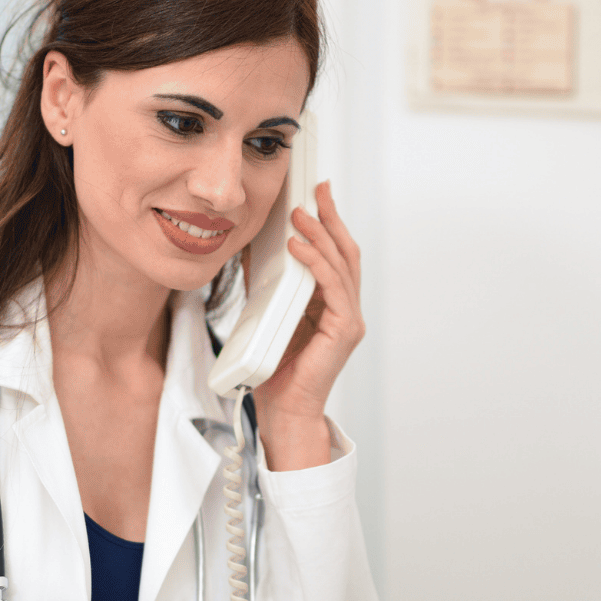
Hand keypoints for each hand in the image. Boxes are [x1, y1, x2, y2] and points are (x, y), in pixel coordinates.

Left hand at [250, 180, 362, 470]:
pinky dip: (316, 263)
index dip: (328, 223)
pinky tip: (299, 247)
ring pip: (341, 265)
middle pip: (345, 252)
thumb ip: (268, 286)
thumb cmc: (276, 371)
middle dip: (331, 217)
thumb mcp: (268, 315)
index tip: (316, 194)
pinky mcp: (344, 331)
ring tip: (301, 213)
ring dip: (321, 234)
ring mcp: (349, 320)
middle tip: (317, 188)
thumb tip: (251, 251)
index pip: (336, 255)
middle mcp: (347, 309)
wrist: (282, 411)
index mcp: (332, 305)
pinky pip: (333, 288)